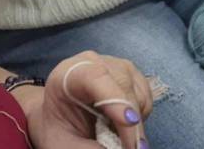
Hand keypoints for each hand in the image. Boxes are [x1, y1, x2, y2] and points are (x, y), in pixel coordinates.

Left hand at [25, 52, 152, 148]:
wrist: (60, 115)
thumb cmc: (57, 129)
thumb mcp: (63, 144)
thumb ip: (87, 148)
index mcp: (69, 73)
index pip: (95, 77)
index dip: (115, 99)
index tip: (129, 122)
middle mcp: (96, 62)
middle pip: (123, 86)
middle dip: (131, 121)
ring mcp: (117, 64)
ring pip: (138, 93)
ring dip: (136, 121)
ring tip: (116, 135)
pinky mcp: (132, 73)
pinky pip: (146, 97)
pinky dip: (140, 116)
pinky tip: (122, 123)